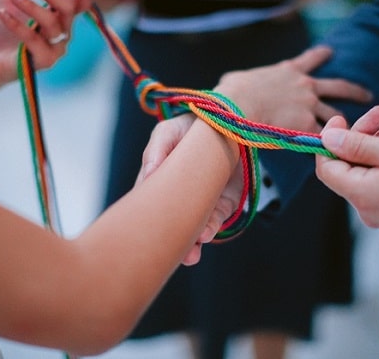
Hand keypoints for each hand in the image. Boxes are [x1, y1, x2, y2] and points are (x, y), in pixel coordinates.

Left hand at [0, 0, 90, 92]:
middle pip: (69, 10)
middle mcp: (62, 31)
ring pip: (52, 24)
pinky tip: (2, 14)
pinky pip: (34, 40)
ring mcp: (55, 48)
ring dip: (30, 7)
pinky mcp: (44, 61)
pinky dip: (17, 25)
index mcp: (59, 16)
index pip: (80, 4)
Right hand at [135, 115, 240, 264]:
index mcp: (159, 176)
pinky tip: (205, 234)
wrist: (236, 123)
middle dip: (170, 237)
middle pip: (171, 219)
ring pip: (193, 227)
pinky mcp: (224, 204)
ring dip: (192, 242)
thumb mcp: (169, 131)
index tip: (143, 226)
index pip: (148, 198)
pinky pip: (216, 220)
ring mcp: (202, 200)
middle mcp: (180, 193)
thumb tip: (148, 175)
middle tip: (168, 250)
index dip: (146, 213)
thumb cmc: (194, 125)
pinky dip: (211, 228)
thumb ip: (156, 149)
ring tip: (190, 255)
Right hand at [213, 45, 372, 129]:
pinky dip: (328, 143)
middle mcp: (304, 86)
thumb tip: (234, 85)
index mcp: (288, 71)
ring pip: (336, 114)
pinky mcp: (307, 126)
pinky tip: (335, 150)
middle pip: (338, 86)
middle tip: (368, 95)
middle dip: (354, 91)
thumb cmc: (231, 93)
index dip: (321, 55)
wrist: (238, 107)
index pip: (310, 59)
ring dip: (346, 122)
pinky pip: (322, 136)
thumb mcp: (238, 78)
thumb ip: (246, 81)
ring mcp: (309, 106)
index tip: (330, 51)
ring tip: (357, 129)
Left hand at [315, 107, 378, 234]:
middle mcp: (366, 210)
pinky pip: (378, 182)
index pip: (326, 168)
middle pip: (346, 167)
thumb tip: (327, 139)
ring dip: (375, 145)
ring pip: (364, 172)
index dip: (329, 141)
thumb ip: (356, 145)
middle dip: (359, 136)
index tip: (341, 119)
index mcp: (361, 196)